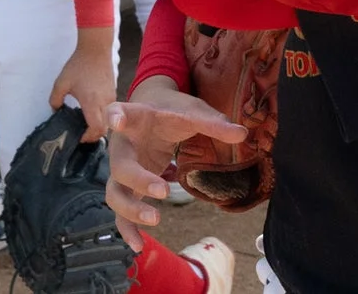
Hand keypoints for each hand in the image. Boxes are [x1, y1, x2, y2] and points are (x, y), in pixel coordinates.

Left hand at [49, 29, 116, 141]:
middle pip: (104, 128)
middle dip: (93, 135)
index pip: (96, 128)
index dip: (88, 137)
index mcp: (92, 102)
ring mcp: (111, 97)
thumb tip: (56, 111)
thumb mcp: (61, 83)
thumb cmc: (78, 65)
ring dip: (98, 126)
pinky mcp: (113, 92)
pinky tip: (90, 111)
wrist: (96, 49)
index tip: (78, 136)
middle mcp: (105, 102)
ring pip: (108, 120)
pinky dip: (102, 116)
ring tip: (85, 123)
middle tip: (81, 134)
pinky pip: (109, 111)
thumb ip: (54, 100)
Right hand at [103, 78, 249, 247]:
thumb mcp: (192, 111)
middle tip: (163, 191)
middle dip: (138, 180)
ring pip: (115, 194)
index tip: (117, 120)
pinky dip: (128, 228)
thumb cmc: (171, 111)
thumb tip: (242, 135)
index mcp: (137, 118)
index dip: (117, 116)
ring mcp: (121, 170)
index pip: (121, 113)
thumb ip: (213, 123)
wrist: (153, 112)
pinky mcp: (127, 188)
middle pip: (120, 166)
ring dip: (132, 209)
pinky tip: (139, 245)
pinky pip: (122, 211)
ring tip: (155, 220)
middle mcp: (123, 147)